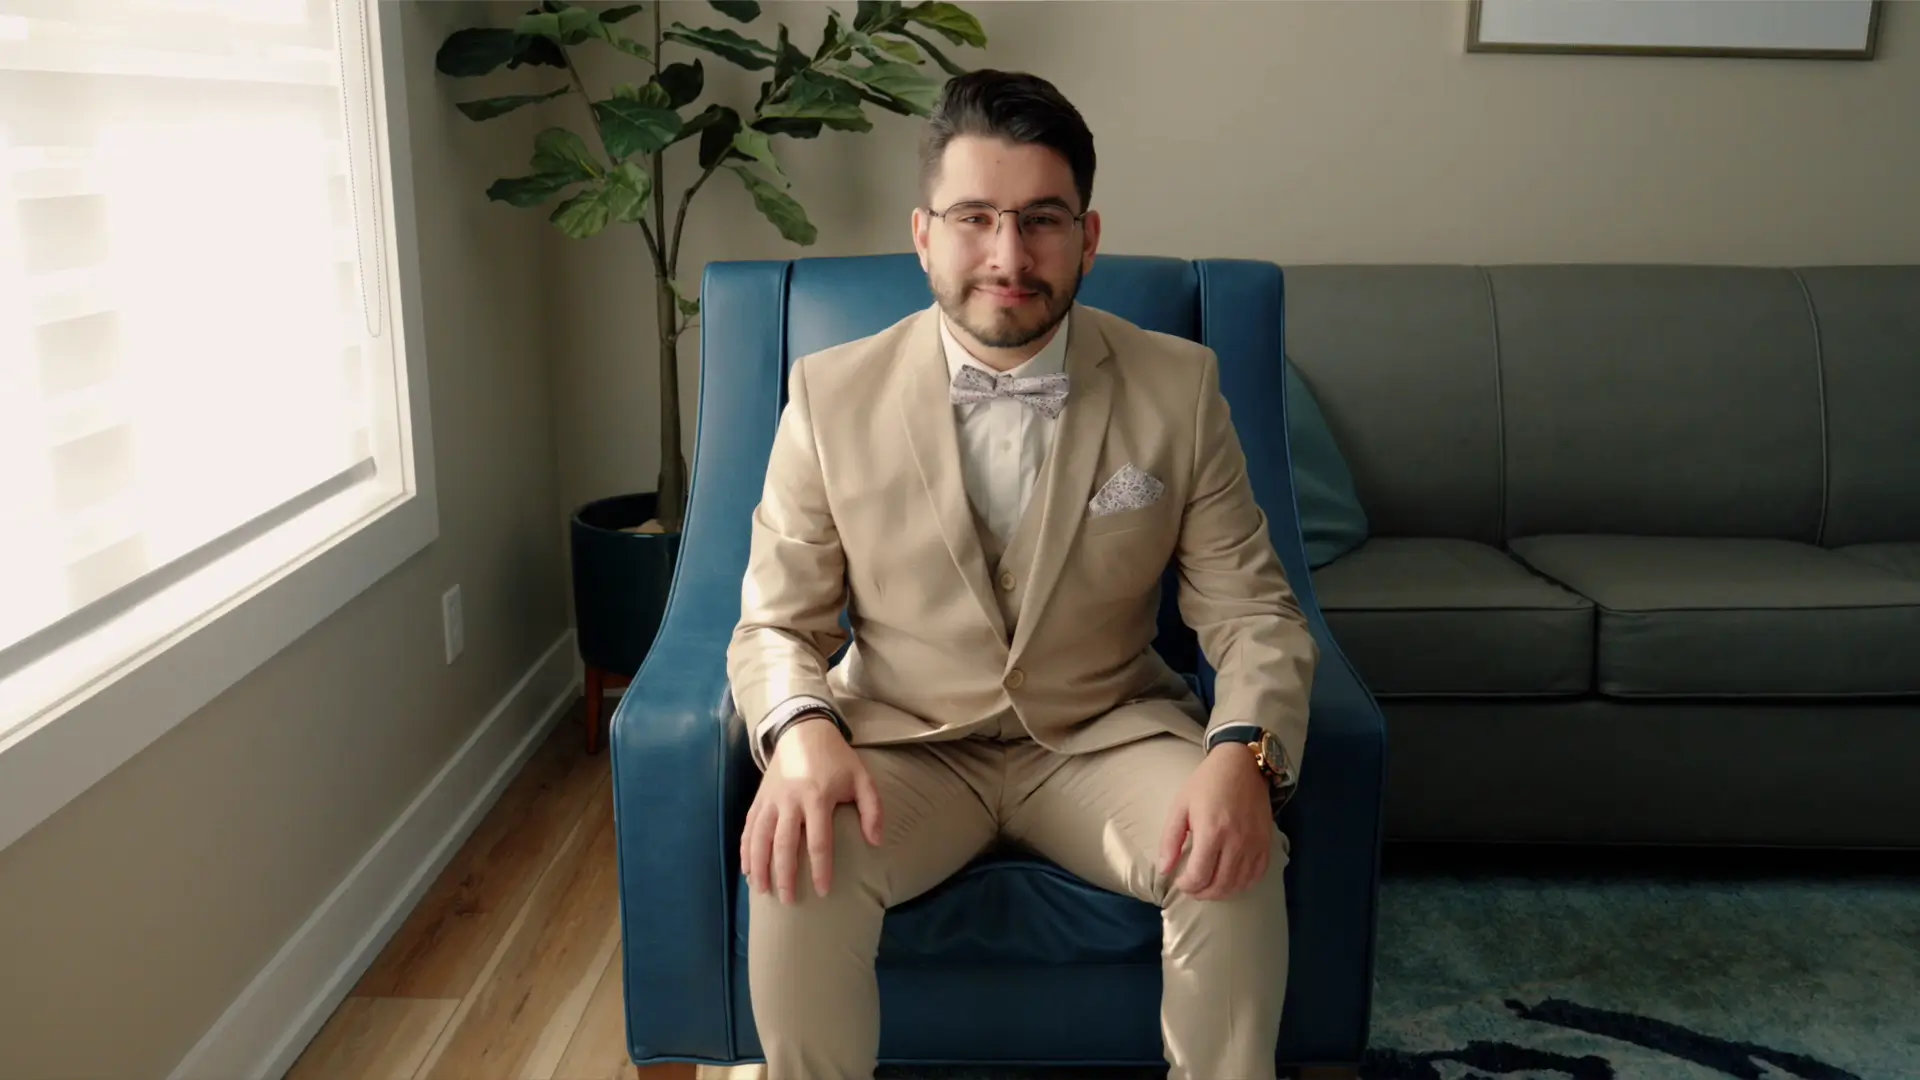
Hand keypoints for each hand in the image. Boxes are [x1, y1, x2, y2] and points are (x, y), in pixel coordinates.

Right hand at [741, 715, 882, 904]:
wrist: (803, 730)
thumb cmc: (836, 759)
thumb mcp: (862, 778)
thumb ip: (873, 810)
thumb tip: (876, 842)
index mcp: (817, 796)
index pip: (818, 841)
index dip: (820, 869)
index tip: (822, 891)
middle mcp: (790, 800)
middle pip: (784, 844)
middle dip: (785, 875)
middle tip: (788, 900)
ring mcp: (770, 799)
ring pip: (759, 838)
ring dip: (760, 866)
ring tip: (763, 891)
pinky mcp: (759, 798)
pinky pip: (748, 827)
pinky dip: (745, 850)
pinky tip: (747, 870)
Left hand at [1156, 742, 1274, 901]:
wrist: (1241, 764)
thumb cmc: (1207, 783)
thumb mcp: (1180, 806)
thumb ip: (1170, 840)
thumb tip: (1164, 870)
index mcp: (1212, 831)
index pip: (1200, 875)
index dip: (1187, 885)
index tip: (1180, 881)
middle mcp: (1236, 841)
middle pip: (1220, 885)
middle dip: (1202, 893)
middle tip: (1192, 888)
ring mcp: (1254, 843)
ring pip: (1239, 884)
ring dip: (1222, 893)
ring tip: (1208, 887)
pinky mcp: (1266, 842)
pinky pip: (1257, 874)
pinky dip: (1243, 884)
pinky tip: (1231, 881)